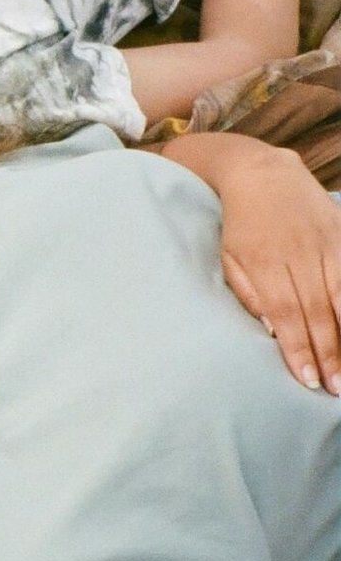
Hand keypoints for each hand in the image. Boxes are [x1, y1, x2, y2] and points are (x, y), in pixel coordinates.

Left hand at [169, 134, 340, 391]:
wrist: (262, 174)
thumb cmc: (241, 226)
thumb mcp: (229, 259)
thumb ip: (248, 295)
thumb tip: (271, 330)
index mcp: (266, 264)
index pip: (287, 315)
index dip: (299, 349)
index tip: (307, 380)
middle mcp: (300, 254)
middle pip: (319, 312)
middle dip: (329, 353)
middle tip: (335, 387)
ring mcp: (326, 243)